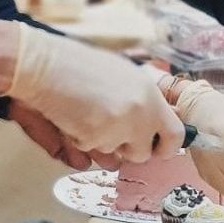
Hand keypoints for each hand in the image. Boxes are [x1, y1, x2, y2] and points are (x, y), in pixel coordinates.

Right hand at [4, 24, 182, 162]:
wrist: (48, 67)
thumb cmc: (85, 66)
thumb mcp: (128, 76)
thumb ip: (147, 101)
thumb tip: (161, 121)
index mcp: (151, 96)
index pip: (175, 135)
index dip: (166, 146)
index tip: (157, 147)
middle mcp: (140, 114)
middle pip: (143, 154)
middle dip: (129, 150)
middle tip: (116, 134)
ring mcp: (116, 129)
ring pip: (115, 156)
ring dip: (105, 144)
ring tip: (92, 117)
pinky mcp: (92, 140)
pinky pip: (91, 152)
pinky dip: (83, 142)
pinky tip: (76, 120)